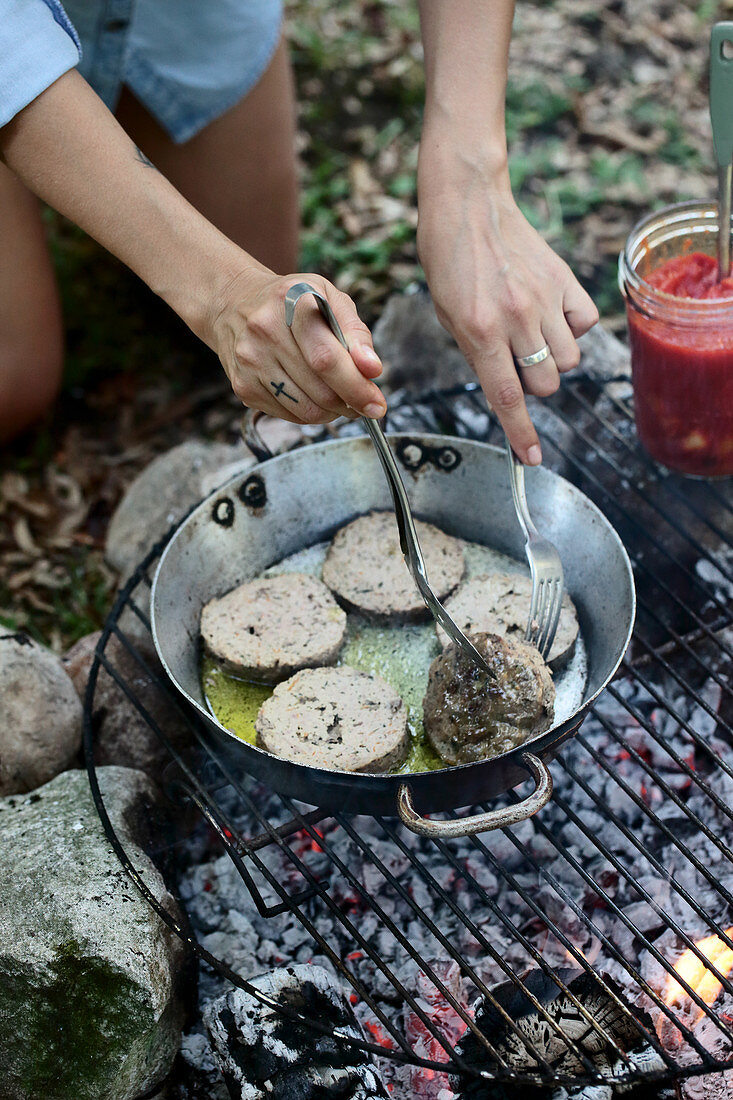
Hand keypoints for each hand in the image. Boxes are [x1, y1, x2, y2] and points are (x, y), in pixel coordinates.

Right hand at [209, 268, 385, 424]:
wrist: (234, 303)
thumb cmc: (292, 303)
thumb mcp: (328, 298)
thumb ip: (355, 332)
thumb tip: (373, 369)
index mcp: (292, 302)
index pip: (328, 358)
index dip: (356, 387)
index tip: (377, 403)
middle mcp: (266, 331)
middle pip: (320, 390)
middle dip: (350, 404)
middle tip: (363, 403)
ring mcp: (251, 361)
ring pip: (306, 410)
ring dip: (332, 413)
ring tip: (339, 398)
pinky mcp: (243, 387)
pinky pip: (289, 416)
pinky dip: (310, 413)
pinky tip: (312, 395)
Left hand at [417, 175, 597, 463]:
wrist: (467, 205)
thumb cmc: (449, 263)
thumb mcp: (448, 316)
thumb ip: (478, 354)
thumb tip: (507, 389)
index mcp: (479, 331)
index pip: (506, 396)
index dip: (521, 433)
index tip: (532, 459)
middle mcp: (515, 318)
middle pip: (545, 384)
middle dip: (533, 384)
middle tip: (514, 359)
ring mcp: (543, 298)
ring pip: (568, 360)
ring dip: (553, 359)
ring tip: (532, 334)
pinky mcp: (564, 279)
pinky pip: (585, 325)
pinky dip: (572, 329)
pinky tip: (551, 313)